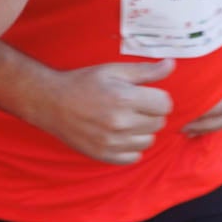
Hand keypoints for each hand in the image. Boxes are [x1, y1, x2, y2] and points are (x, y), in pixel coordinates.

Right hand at [30, 59, 175, 163]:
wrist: (50, 102)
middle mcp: (120, 123)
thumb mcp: (112, 70)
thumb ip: (144, 71)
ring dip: (141, 130)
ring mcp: (112, 142)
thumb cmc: (82, 83)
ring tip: (123, 119)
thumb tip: (171, 65)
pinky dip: (130, 146)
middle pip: (159, 122)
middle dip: (149, 112)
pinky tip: (117, 134)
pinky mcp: (105, 155)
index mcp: (124, 98)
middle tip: (130, 105)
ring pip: (149, 140)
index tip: (143, 94)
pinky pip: (134, 156)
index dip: (156, 97)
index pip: (165, 104)